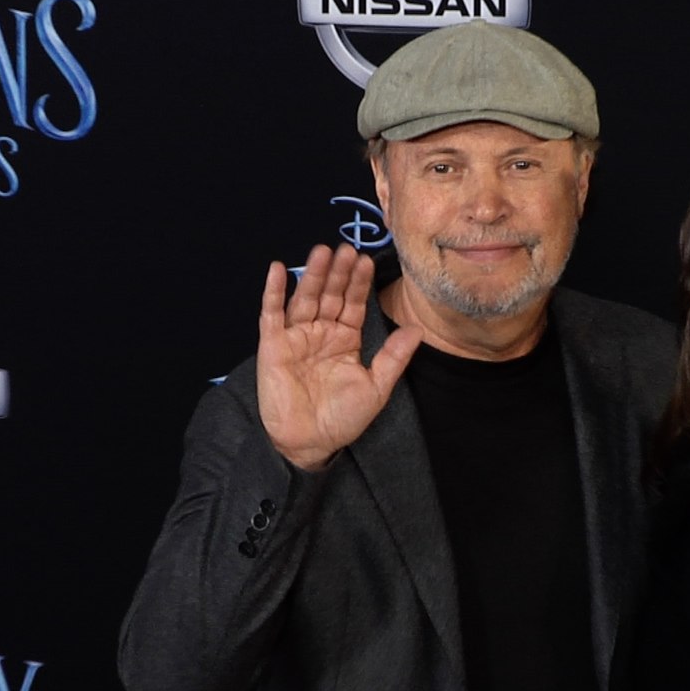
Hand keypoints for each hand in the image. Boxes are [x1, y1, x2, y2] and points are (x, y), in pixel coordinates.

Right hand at [257, 244, 422, 470]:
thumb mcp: (376, 387)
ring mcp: (296, 337)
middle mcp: (321, 333)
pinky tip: (279, 269)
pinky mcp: (273, 346)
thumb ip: (394, 357)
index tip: (367, 260)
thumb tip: (417, 329)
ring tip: (322, 251)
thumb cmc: (343, 418)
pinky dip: (274, 292)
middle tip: (346, 248)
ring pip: (305, 299)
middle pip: (330, 295)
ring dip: (312, 275)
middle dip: (338, 273)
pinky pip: (272, 314)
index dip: (359, 283)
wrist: (311, 442)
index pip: (353, 304)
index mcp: (345, 340)